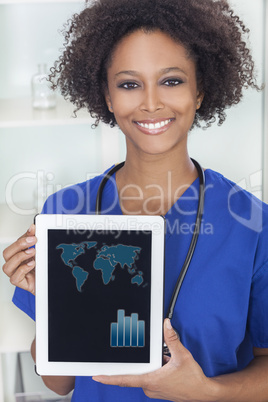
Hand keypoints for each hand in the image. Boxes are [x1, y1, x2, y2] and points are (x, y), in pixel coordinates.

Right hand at [2, 224, 36, 294]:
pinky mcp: (19, 283)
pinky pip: (14, 278)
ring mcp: (15, 273)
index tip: (33, 229)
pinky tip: (32, 264)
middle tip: (33, 240)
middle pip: (7, 253)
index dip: (23, 235)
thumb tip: (33, 228)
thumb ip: (35, 241)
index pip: (15, 243)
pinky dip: (23, 269)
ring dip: (20, 257)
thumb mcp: (40, 253)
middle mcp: (14, 264)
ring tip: (33, 253)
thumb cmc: (41, 268)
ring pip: (7, 266)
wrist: (47, 282)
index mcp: (18, 254)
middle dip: (19, 244)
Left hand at [93, 319, 217, 400]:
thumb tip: (166, 325)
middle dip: (135, 362)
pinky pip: (150, 377)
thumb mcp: (182, 356)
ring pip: (143, 374)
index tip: (97, 376)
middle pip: (134, 373)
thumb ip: (172, 339)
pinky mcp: (158, 389)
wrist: (203, 393)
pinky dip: (154, 368)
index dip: (109, 378)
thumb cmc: (193, 379)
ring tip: (163, 360)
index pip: (125, 379)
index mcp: (151, 381)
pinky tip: (165, 363)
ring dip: (148, 365)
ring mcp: (153, 390)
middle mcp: (149, 387)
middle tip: (136, 352)